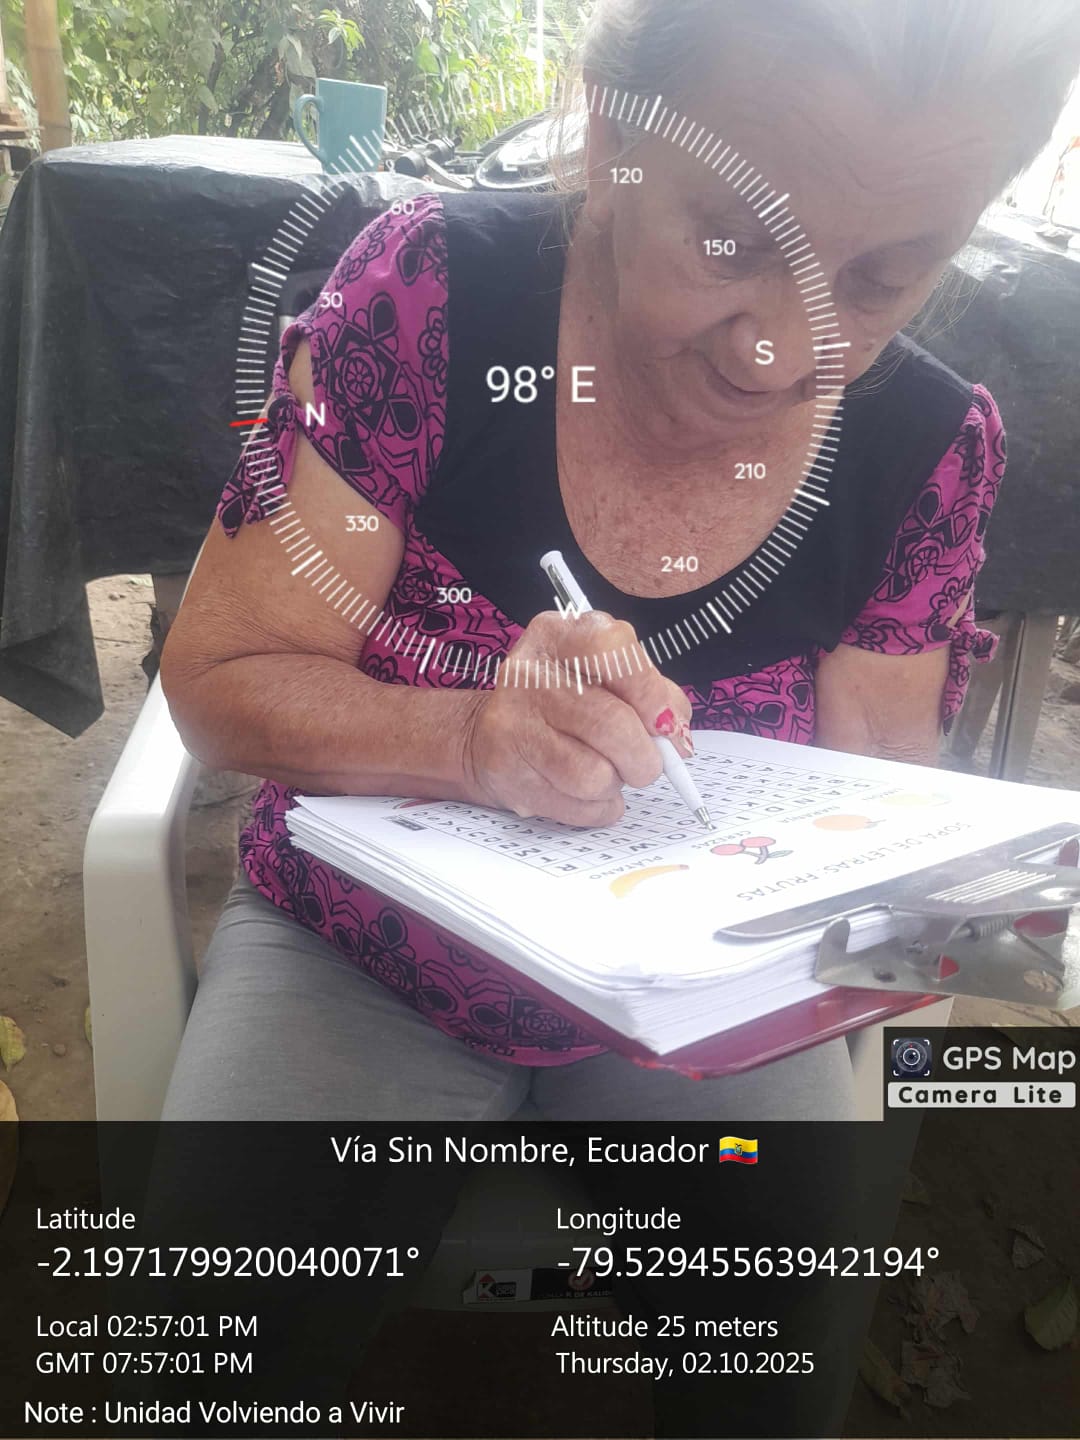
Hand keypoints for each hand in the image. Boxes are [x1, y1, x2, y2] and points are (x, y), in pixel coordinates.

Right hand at [462, 610, 693, 826]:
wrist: (491, 738)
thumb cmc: (566, 704)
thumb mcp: (608, 678)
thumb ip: (652, 694)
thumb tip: (675, 736)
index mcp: (558, 636)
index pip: (614, 650)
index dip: (650, 693)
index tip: (663, 722)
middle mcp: (528, 673)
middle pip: (612, 724)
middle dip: (644, 756)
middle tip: (645, 763)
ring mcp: (512, 723)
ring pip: (595, 775)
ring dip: (616, 784)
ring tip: (603, 771)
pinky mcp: (506, 773)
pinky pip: (578, 807)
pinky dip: (597, 808)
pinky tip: (583, 792)